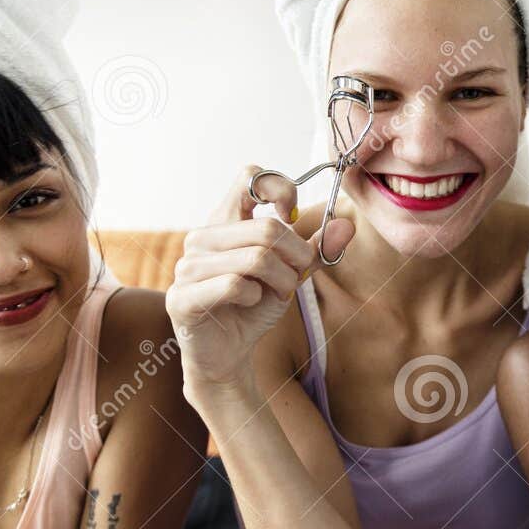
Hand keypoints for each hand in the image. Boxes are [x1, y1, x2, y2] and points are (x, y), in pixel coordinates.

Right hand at [166, 166, 353, 390]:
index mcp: (224, 221)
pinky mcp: (182, 297)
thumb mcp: (291, 274)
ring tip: (276, 293)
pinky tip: (250, 304)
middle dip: (297, 256)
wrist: (228, 353)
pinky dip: (256, 298)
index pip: (249, 176)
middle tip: (296, 276)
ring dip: (281, 281)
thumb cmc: (254, 307)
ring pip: (256, 258)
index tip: (292, 218)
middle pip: (267, 227)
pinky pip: (235, 285)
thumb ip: (314, 250)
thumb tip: (346, 225)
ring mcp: (187, 266)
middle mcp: (201, 237)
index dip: (281, 191)